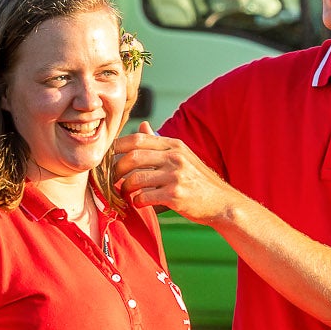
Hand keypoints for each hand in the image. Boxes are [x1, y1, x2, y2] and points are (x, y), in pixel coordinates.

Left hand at [110, 123, 239, 223]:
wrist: (222, 203)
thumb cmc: (199, 181)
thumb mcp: (183, 156)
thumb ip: (160, 143)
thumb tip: (142, 125)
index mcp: (174, 145)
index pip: (137, 139)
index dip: (117, 147)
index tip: (107, 157)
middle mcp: (175, 157)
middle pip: (132, 158)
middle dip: (116, 169)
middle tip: (111, 179)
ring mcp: (176, 176)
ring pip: (136, 179)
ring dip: (125, 188)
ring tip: (125, 193)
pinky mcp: (175, 195)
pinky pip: (144, 197)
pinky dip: (136, 201)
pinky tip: (138, 203)